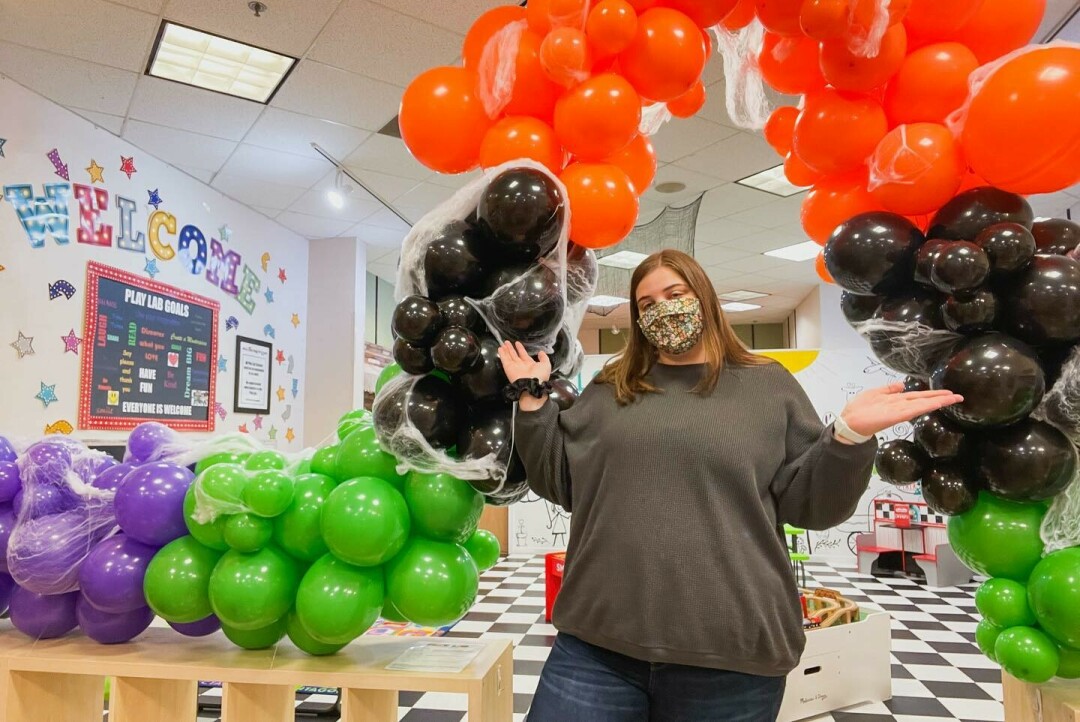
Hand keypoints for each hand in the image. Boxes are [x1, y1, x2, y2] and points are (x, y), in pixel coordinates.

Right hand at [497, 342, 551, 411]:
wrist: (532, 386)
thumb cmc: (540, 376)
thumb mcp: (546, 365)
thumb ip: (544, 358)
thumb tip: (541, 352)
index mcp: (530, 365)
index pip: (524, 355)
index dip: (520, 349)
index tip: (517, 343)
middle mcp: (521, 365)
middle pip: (515, 355)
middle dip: (511, 349)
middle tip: (507, 342)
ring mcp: (514, 367)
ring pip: (509, 356)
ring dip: (506, 350)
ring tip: (503, 343)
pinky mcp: (508, 368)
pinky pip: (504, 360)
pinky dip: (502, 354)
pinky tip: (500, 348)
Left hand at [841, 383, 963, 436]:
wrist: (848, 423)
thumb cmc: (859, 409)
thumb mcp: (874, 394)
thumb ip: (888, 390)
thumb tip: (902, 385)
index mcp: (896, 401)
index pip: (918, 396)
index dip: (933, 394)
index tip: (948, 392)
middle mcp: (900, 406)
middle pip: (923, 400)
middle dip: (940, 398)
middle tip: (958, 395)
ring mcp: (898, 411)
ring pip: (921, 404)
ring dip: (937, 401)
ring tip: (952, 398)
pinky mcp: (894, 416)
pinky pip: (911, 410)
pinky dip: (923, 406)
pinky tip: (935, 404)